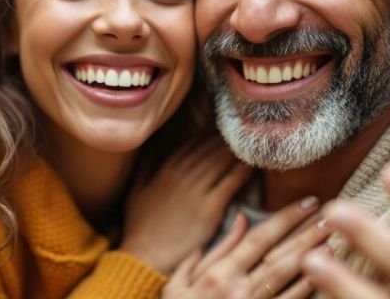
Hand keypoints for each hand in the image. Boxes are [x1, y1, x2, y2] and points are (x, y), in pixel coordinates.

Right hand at [120, 137, 251, 273]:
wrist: (146, 255)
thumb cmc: (140, 226)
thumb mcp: (136, 191)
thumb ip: (145, 167)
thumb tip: (153, 147)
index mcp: (166, 169)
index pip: (194, 144)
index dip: (210, 137)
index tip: (223, 133)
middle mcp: (182, 174)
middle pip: (211, 149)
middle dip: (228, 141)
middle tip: (244, 136)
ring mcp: (196, 190)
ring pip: (223, 162)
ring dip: (238, 152)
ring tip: (252, 147)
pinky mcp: (210, 207)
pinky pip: (231, 182)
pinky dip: (244, 171)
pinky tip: (253, 166)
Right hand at [163, 196, 329, 297]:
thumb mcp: (179, 283)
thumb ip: (210, 252)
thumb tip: (240, 220)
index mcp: (218, 272)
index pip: (258, 238)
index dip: (285, 218)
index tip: (306, 202)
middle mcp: (236, 288)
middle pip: (278, 255)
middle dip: (305, 234)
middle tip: (330, 216)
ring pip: (286, 278)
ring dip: (311, 258)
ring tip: (331, 239)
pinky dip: (305, 289)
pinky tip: (322, 274)